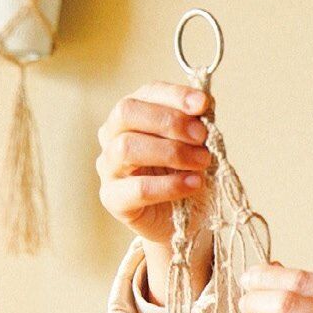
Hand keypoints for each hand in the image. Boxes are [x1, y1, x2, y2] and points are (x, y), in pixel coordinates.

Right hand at [95, 80, 213, 244]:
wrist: (186, 220)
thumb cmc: (187, 174)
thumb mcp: (196, 144)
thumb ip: (196, 124)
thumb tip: (204, 103)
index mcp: (133, 115)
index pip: (146, 92)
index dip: (175, 95)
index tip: (203, 104)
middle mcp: (112, 136)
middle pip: (126, 112)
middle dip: (169, 121)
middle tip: (202, 136)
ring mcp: (108, 167)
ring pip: (126, 147)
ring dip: (171, 152)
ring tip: (202, 162)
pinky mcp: (112, 198)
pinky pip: (137, 188)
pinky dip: (170, 185)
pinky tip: (194, 184)